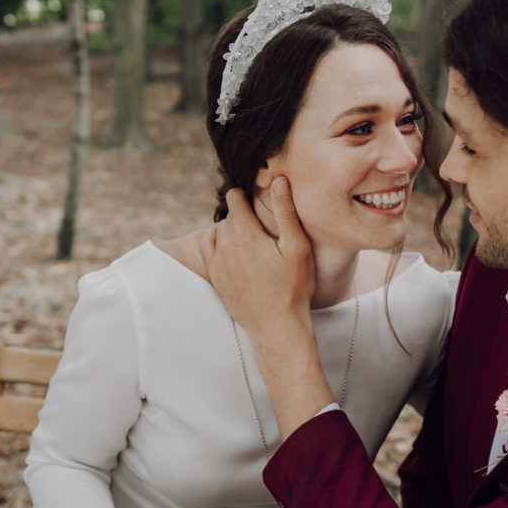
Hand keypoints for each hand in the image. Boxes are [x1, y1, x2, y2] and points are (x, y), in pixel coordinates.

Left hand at [201, 179, 334, 442]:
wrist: (276, 326)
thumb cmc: (293, 287)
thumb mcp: (297, 247)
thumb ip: (285, 211)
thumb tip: (277, 180)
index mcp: (244, 233)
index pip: (234, 197)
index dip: (248, 195)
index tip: (260, 202)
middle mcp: (224, 245)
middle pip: (227, 215)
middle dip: (243, 215)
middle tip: (264, 227)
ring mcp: (216, 263)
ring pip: (217, 232)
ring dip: (231, 231)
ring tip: (254, 242)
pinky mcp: (214, 277)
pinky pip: (210, 251)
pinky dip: (220, 247)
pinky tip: (239, 254)